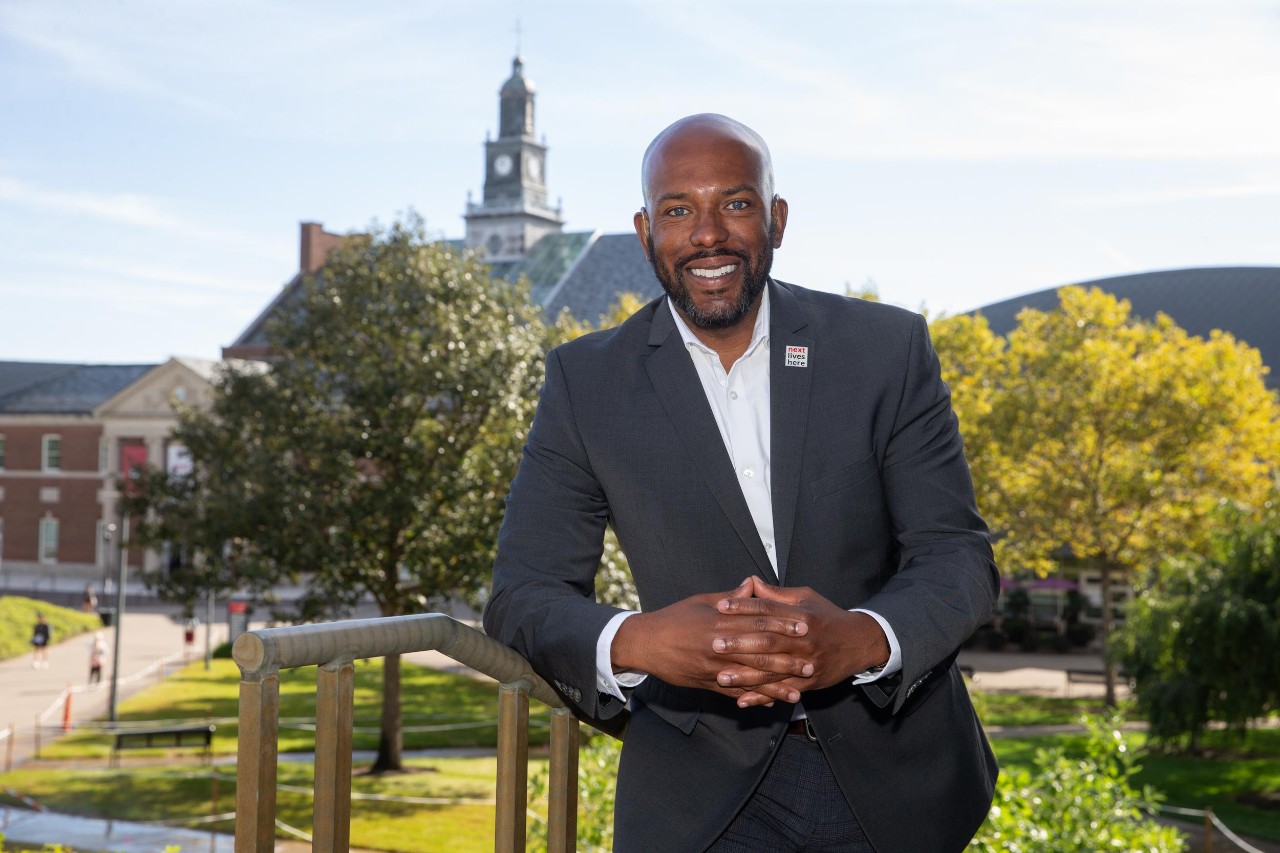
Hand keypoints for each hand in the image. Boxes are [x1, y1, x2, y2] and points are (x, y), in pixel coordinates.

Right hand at [611, 578, 813, 704]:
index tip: (805, 626)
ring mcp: (714, 668)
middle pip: (760, 652)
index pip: (758, 621)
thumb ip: (730, 597)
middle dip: (788, 659)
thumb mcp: (701, 601)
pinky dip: (754, 698)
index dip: (783, 624)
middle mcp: (719, 645)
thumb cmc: (673, 618)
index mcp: (719, 621)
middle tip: (812, 662)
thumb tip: (752, 585)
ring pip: (751, 678)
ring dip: (776, 685)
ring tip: (798, 689)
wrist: (645, 643)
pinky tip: (771, 703)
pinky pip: (734, 693)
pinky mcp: (707, 683)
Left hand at [713, 576, 889, 707]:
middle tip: (714, 644)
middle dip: (739, 643)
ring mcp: (806, 662)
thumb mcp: (806, 598)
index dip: (744, 607)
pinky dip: (762, 696)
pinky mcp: (809, 682)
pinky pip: (782, 690)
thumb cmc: (828, 616)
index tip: (721, 606)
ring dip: (746, 675)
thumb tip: (751, 583)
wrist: (860, 642)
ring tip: (721, 676)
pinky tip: (742, 700)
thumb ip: (777, 594)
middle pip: (767, 641)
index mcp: (800, 615)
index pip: (768, 610)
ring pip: (773, 670)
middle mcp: (803, 639)